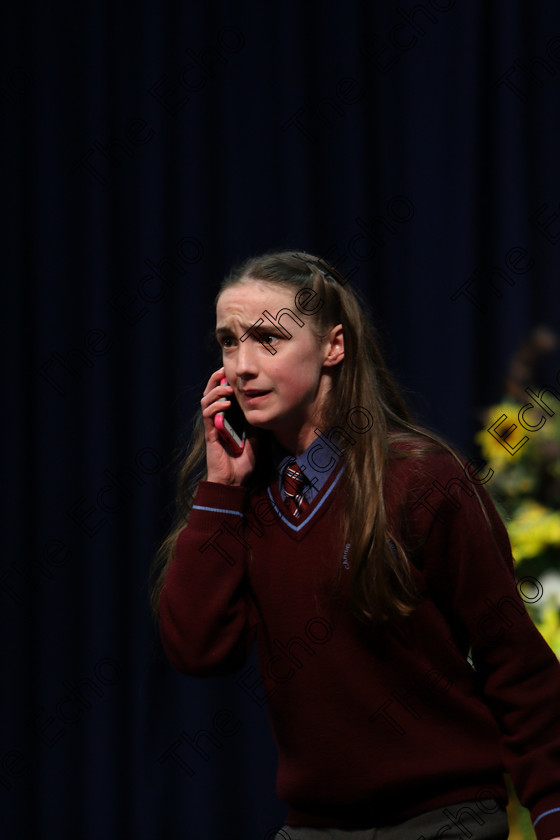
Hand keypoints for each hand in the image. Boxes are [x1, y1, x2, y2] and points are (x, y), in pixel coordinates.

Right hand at [200, 367, 257, 485]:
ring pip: (206, 402)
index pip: (221, 395)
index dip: (223, 382)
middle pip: (209, 394)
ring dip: (215, 392)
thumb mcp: (255, 437)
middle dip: (215, 381)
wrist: (234, 480)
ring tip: (227, 387)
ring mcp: (212, 427)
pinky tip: (225, 404)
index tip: (232, 372)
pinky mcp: (210, 435)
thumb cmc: (243, 461)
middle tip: (224, 372)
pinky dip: (215, 408)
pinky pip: (209, 417)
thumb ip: (254, 423)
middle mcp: (216, 420)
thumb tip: (262, 407)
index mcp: (226, 418)